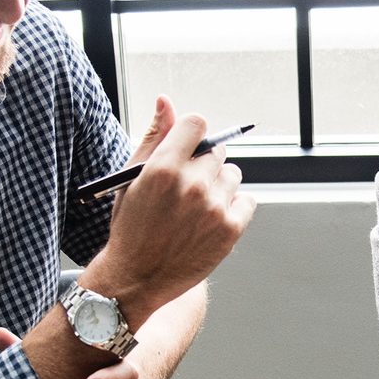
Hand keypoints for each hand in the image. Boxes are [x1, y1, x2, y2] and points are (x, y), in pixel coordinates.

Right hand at [89, 97, 254, 322]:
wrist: (135, 278)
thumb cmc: (131, 225)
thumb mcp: (132, 179)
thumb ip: (153, 136)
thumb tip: (166, 100)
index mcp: (163, 166)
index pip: (197, 123)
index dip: (191, 135)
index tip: (186, 149)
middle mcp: (192, 184)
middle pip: (216, 151)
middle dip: (203, 164)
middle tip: (186, 188)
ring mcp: (214, 208)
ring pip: (233, 175)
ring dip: (219, 185)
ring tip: (197, 207)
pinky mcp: (230, 230)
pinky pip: (247, 200)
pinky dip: (234, 207)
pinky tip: (212, 219)